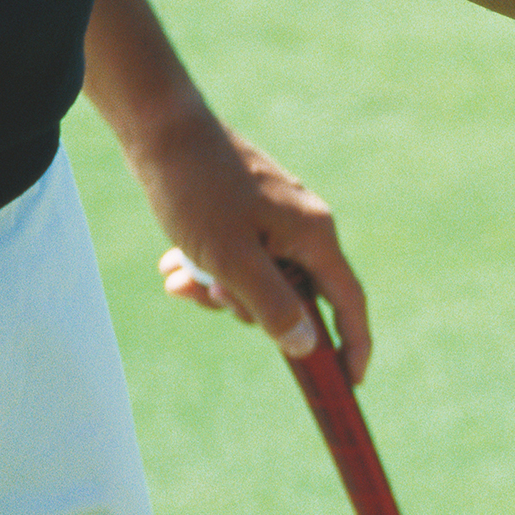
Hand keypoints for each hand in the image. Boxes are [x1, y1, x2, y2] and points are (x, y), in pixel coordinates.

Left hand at [131, 107, 370, 380]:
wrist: (162, 131)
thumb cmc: (198, 192)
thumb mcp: (232, 259)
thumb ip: (274, 305)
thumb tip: (307, 346)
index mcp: (315, 237)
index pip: (348, 302)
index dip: (353, 345)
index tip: (349, 383)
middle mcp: (306, 227)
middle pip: (295, 294)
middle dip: (249, 307)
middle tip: (208, 293)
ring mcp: (279, 218)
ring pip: (261, 277)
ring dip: (220, 287)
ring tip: (178, 273)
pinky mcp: (251, 212)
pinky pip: (242, 256)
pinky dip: (212, 267)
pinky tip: (176, 262)